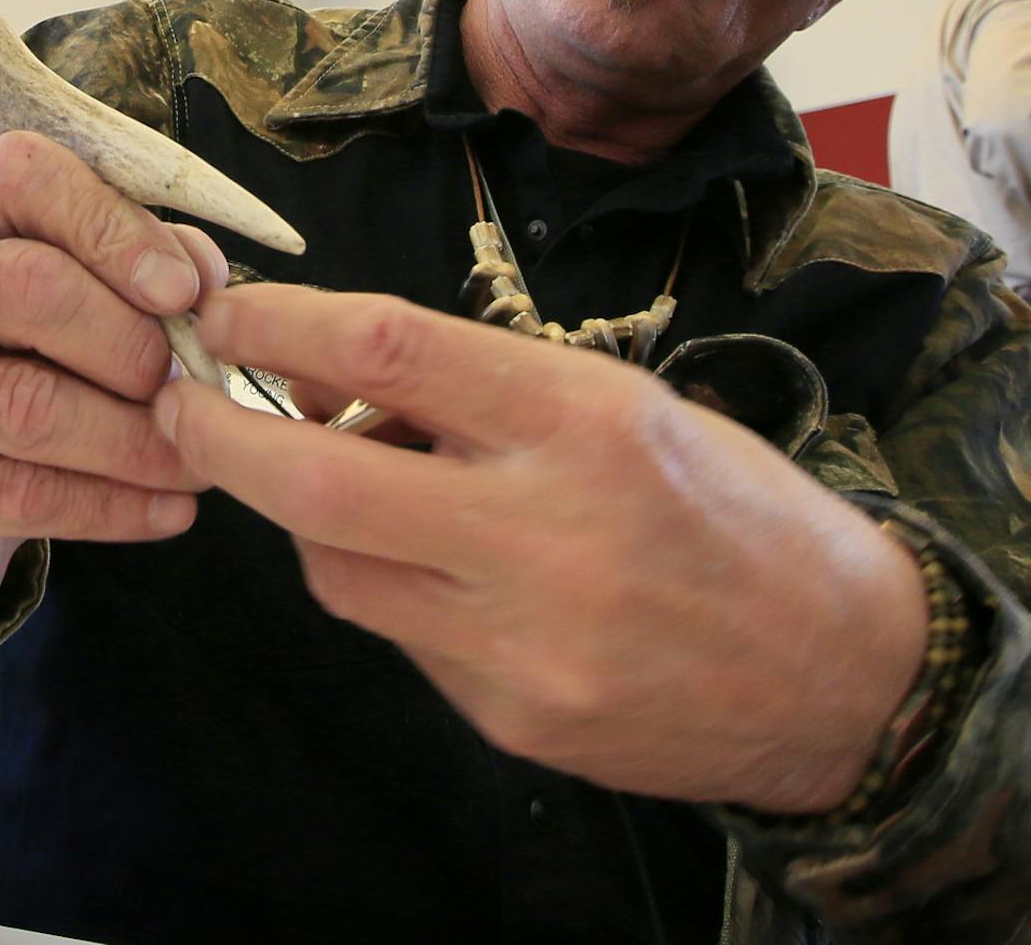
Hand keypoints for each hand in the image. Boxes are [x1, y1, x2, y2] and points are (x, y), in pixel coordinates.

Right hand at [0, 131, 225, 645]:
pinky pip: (16, 494)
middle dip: (132, 344)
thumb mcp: (52, 316)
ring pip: (26, 405)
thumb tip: (201, 271)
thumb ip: (125, 273)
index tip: (182, 290)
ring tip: (196, 460)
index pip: (20, 176)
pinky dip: (110, 505)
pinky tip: (166, 511)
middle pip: (28, 287)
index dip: (112, 225)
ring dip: (134, 439)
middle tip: (190, 391)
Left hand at [153, 283, 928, 812]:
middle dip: (221, 437)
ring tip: (355, 484)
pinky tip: (434, 568)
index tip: (223, 314)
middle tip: (181, 406)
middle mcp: (546, 530)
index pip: (387, 348)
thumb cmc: (732, 511)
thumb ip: (477, 393)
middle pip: (317, 479)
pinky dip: (385, 586)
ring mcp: (523, 640)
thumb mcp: (624, 405)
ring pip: (334, 570)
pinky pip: (398, 637)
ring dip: (306, 517)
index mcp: (584, 421)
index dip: (279, 324)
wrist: (849, 675)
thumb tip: (326, 382)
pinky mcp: (512, 716)